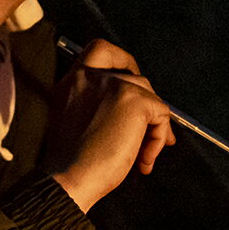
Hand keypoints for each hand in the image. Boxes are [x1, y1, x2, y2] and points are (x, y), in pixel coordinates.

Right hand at [43, 39, 174, 212]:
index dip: (123, 62)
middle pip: (135, 78)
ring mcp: (114, 84)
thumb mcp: (76, 122)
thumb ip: (99, 106)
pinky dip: (158, 140)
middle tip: (151, 134)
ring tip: (143, 156)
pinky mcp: (134, 100)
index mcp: (72, 81)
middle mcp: (91, 76)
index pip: (101, 49)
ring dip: (153, 129)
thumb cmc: (70, 164)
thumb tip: (139, 111)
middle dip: (147, 107)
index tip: (132, 84)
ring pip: (151, 97)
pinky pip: (162, 115)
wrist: (66, 180)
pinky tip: (143, 161)